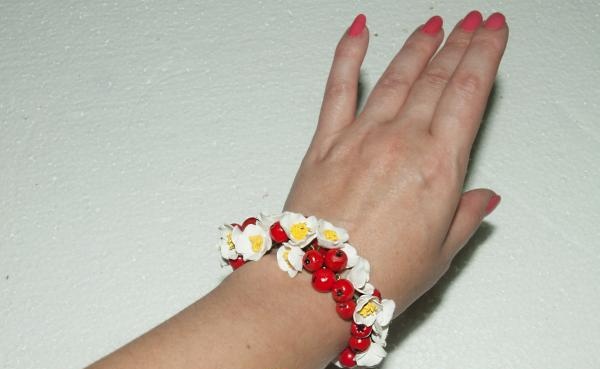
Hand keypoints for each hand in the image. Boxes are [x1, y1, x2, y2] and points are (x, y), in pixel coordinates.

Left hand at [284, 11, 507, 311]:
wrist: (314, 286)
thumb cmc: (376, 277)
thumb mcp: (440, 255)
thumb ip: (465, 218)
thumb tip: (485, 199)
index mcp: (437, 167)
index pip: (468, 93)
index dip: (484, 55)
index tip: (492, 32)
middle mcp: (401, 142)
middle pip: (437, 78)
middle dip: (458, 43)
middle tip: (471, 21)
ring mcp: (360, 138)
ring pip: (395, 76)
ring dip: (418, 45)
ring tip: (434, 24)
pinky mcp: (325, 142)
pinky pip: (337, 88)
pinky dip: (347, 55)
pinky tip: (359, 31)